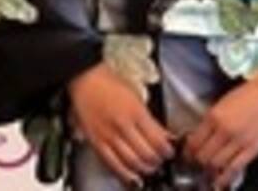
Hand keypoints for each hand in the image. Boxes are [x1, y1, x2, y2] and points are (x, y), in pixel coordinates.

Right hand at [67, 62, 174, 185]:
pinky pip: (112, 164)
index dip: (167, 150)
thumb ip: (150, 119)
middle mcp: (123, 126)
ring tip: (149, 167)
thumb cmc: (110, 84)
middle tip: (161, 160)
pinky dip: (125, 174)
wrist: (86, 80)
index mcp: (135, 112)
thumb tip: (164, 135)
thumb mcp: (137, 97)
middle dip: (157, 161)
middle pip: (146, 153)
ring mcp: (109, 136)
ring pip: (131, 162)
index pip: (157, 139)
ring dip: (144, 168)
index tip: (170, 151)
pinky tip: (132, 177)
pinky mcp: (96, 143)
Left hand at [184, 42, 257, 189]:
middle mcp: (224, 128)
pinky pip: (235, 168)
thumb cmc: (255, 90)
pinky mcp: (254, 148)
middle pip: (203, 156)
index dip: (188, 152)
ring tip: (208, 172)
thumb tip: (202, 135)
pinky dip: (224, 178)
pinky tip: (220, 181)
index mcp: (215, 114)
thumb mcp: (226, 101)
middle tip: (197, 165)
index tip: (188, 155)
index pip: (194, 141)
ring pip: (216, 164)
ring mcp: (239, 140)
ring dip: (210, 171)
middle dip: (197, 163)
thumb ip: (213, 118)